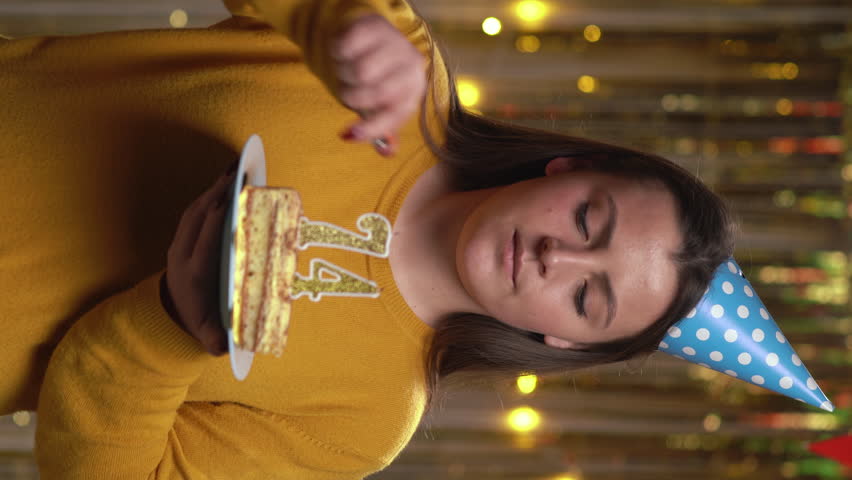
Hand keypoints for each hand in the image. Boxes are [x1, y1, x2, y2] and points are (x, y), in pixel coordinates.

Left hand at [161, 162, 237, 355]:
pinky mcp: (182, 241)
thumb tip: (227, 346)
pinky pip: (194, 214)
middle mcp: (183, 256)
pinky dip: (208, 196)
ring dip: (212, 190)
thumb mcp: (210, 338)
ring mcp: (179, 246)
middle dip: (216, 193)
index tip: (230, 198)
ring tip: (233, 170)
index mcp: (194, 275)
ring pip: (194, 212)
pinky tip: (224, 183)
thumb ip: (218, 342)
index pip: (205, 242)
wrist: (172, 319)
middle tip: (237, 172)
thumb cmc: (202, 324)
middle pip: (198, 218)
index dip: (217, 219)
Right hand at [331, 14, 427, 156]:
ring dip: (342, 74)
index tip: (350, 134)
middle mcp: (411, 64)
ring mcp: (394, 42)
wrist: (374, 35)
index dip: (372, 128)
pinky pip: (345, 49)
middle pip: (374, 93)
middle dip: (353, 97)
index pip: (395, 114)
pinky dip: (337, 54)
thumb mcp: (384, 102)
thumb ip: (383, 128)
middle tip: (348, 92)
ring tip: (347, 69)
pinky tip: (345, 52)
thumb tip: (387, 153)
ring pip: (357, 71)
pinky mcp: (373, 26)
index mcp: (414, 88)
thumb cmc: (380, 76)